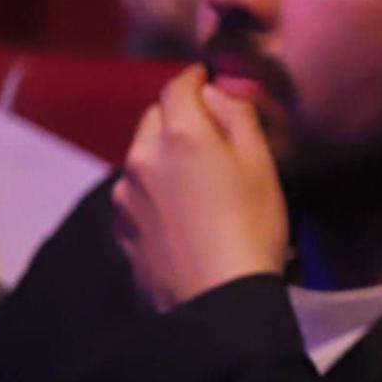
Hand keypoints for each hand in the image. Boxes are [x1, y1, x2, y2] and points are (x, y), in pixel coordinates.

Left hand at [113, 66, 289, 311]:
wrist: (216, 303)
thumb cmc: (250, 229)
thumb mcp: (261, 167)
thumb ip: (237, 117)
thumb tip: (214, 93)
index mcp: (180, 135)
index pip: (177, 86)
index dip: (194, 78)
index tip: (207, 79)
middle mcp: (141, 156)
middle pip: (154, 119)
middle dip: (177, 116)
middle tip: (208, 132)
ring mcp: (124, 195)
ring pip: (142, 156)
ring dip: (163, 155)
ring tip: (194, 180)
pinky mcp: (120, 228)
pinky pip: (135, 193)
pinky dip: (153, 190)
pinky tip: (179, 214)